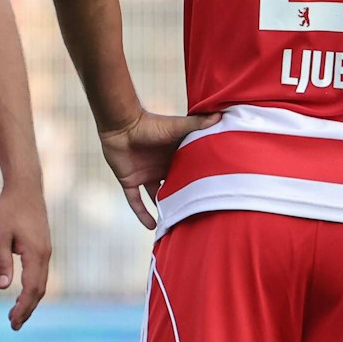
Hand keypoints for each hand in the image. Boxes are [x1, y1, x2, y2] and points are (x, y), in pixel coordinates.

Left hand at [0, 186, 50, 330]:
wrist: (25, 186)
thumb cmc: (9, 208)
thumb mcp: (0, 236)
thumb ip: (2, 262)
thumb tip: (4, 288)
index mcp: (35, 254)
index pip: (31, 289)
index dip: (22, 308)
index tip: (12, 322)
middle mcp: (45, 254)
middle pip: (39, 290)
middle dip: (27, 309)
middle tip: (13, 325)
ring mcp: (46, 250)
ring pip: (41, 282)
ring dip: (30, 300)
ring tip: (16, 314)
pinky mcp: (43, 246)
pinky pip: (40, 273)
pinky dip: (32, 287)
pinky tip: (22, 292)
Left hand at [99, 109, 222, 228]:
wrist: (121, 124)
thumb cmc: (151, 124)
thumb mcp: (177, 127)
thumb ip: (197, 124)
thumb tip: (221, 115)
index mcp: (174, 156)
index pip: (188, 172)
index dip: (197, 182)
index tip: (211, 193)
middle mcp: (160, 167)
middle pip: (174, 186)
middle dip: (183, 199)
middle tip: (198, 215)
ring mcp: (145, 175)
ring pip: (156, 197)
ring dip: (164, 209)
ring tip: (177, 225)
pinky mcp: (129, 181)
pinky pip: (135, 202)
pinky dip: (142, 214)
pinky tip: (152, 227)